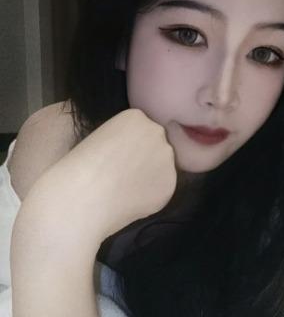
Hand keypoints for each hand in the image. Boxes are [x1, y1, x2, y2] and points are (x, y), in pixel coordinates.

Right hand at [25, 108, 176, 244]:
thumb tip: (140, 150)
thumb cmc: (80, 168)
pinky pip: (162, 189)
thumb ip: (127, 138)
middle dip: (145, 159)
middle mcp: (157, 132)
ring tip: (123, 188)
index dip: (129, 147)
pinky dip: (150, 196)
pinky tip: (129, 199)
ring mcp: (166, 157)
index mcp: (137, 116)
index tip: (114, 158)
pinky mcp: (170, 182)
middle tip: (121, 174)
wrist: (80, 198)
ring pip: (162, 167)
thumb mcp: (102, 137)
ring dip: (149, 177)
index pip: (143, 131)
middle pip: (156, 146)